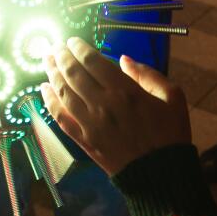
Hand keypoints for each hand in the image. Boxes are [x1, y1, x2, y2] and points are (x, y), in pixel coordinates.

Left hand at [41, 37, 190, 177]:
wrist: (161, 175)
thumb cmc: (170, 134)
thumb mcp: (173, 97)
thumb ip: (148, 74)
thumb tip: (124, 59)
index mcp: (125, 90)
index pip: (93, 62)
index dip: (78, 48)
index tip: (71, 41)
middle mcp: (102, 104)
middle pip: (73, 74)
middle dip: (61, 57)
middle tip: (53, 46)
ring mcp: (89, 123)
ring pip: (63, 93)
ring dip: (52, 74)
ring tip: (46, 61)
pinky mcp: (83, 140)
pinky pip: (60, 117)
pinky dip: (49, 102)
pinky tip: (43, 90)